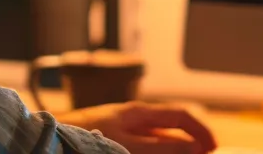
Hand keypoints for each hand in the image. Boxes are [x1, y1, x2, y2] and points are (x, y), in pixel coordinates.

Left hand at [57, 101, 217, 153]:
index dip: (201, 131)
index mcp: (140, 112)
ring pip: (157, 142)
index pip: (181, 115)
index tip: (214, 149)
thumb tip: (195, 148)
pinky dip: (154, 152)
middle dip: (189, 145)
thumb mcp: (130, 144)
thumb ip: (162, 147)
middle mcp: (134, 119)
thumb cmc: (86, 136)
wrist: (49, 139)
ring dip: (172, 152)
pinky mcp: (112, 143)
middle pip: (172, 129)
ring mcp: (123, 131)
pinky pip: (142, 147)